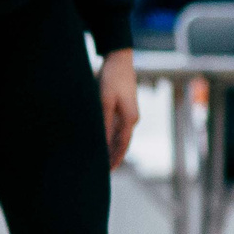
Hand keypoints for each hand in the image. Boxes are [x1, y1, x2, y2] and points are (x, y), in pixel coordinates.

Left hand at [98, 49, 137, 170]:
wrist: (119, 60)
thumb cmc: (111, 79)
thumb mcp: (104, 101)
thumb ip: (104, 122)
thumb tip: (101, 141)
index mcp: (130, 119)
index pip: (122, 146)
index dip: (114, 159)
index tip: (107, 172)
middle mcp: (132, 119)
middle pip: (122, 144)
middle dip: (113, 158)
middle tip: (103, 172)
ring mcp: (129, 114)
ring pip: (119, 137)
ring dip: (111, 149)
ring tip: (101, 161)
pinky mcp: (123, 108)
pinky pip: (117, 128)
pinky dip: (110, 137)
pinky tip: (101, 142)